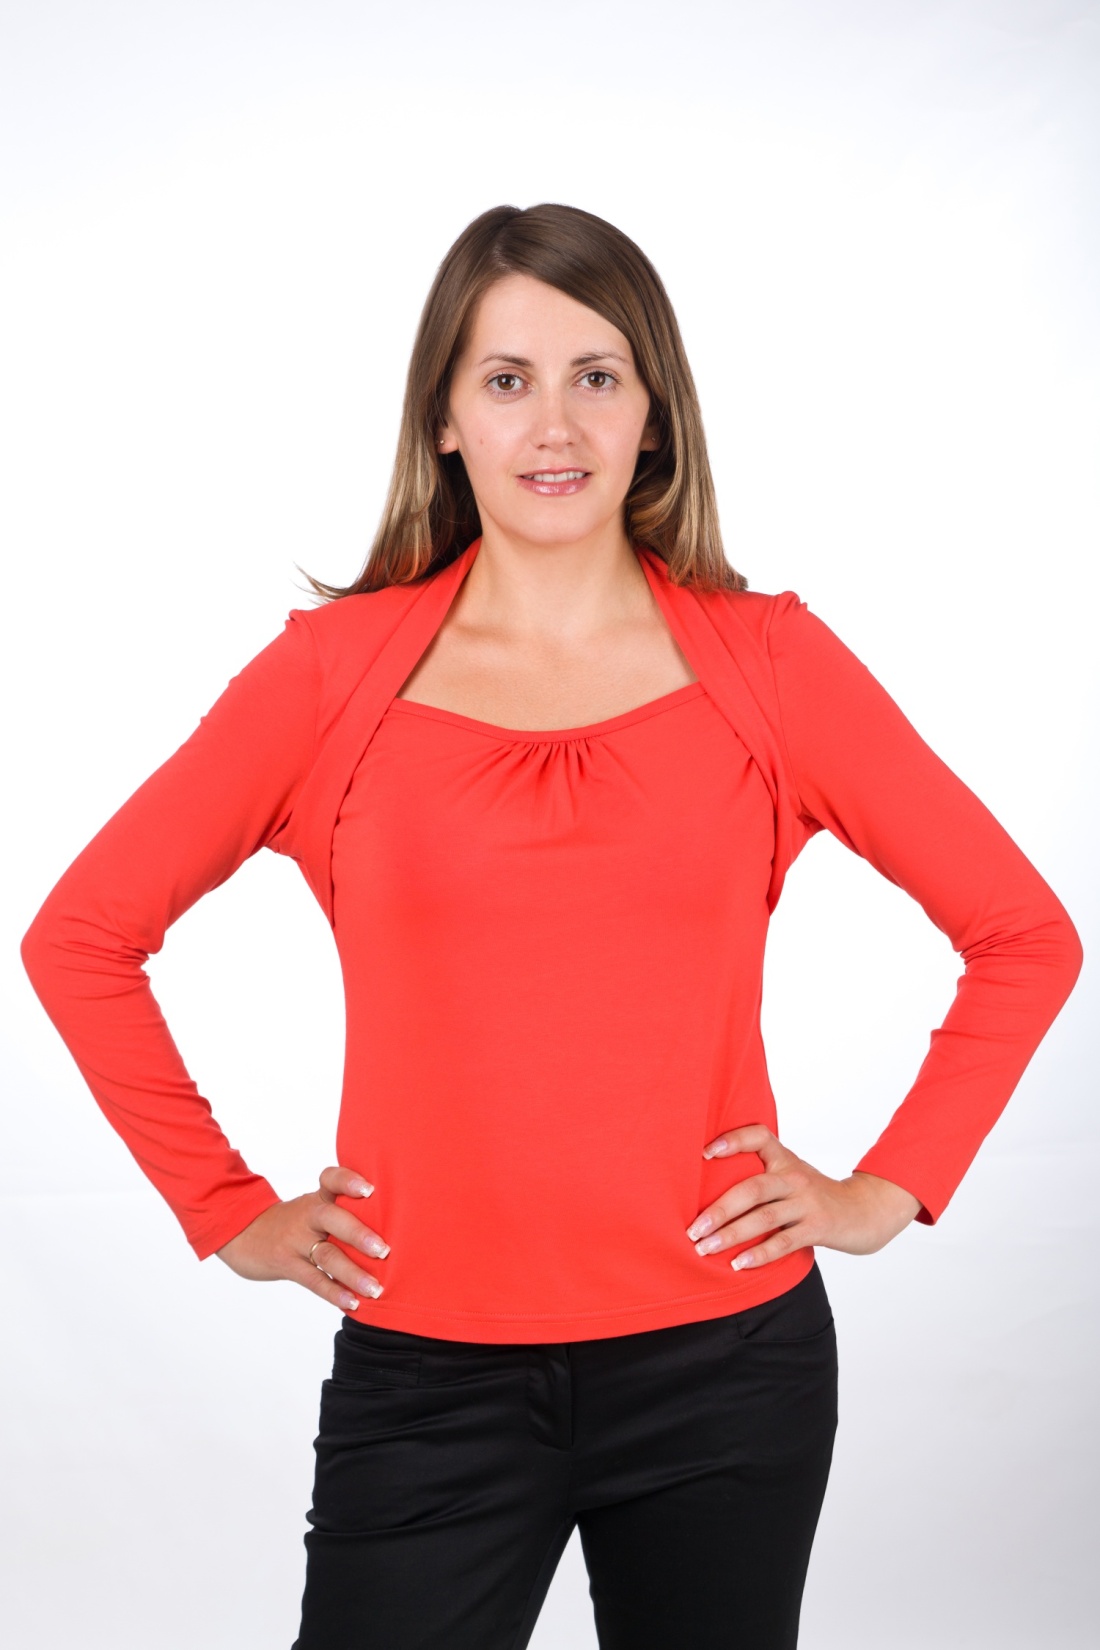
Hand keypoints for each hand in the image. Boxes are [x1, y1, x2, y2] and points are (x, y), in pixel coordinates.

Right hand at [216, 1165, 388, 1311]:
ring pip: (326, 1255)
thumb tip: (392, 1228)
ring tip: (375, 1288)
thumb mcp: (312, 1207)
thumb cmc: (292, 1222)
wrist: (242, 1233)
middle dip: (359, 1235)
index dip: (349, 1181)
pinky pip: (313, 1280)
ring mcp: (295, 1240)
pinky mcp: (286, 1264)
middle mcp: (308, 1215)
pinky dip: (335, 1293)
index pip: (331, 1179)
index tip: (370, 1189)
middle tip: (384, 1250)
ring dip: (353, 1273)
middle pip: (332, 1218)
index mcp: (318, 1198)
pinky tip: (352, 1303)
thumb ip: (343, 1212)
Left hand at [686, 1124, 922, 1270]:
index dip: (731, 1140)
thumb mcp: (792, 1176)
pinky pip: (783, 1242)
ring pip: (763, 1217)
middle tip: (693, 1229)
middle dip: (718, 1210)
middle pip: (751, 1189)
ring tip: (705, 1248)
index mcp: (784, 1159)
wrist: (865, 1211)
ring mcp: (807, 1202)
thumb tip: (710, 1189)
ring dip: (730, 1234)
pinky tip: (738, 1263)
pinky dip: (759, 1254)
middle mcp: (794, 1176)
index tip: (704, 1153)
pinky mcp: (818, 1227)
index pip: (758, 1136)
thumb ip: (762, 1176)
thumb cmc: (816, 1195)